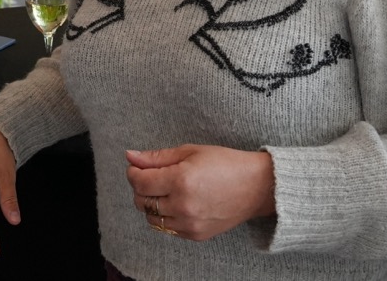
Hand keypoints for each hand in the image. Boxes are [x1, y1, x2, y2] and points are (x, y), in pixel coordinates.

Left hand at [125, 144, 274, 240]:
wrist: (256, 186)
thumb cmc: (225, 163)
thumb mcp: (190, 151)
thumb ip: (157, 157)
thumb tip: (130, 156)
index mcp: (181, 180)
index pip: (139, 182)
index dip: (133, 173)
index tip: (136, 167)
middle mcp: (183, 205)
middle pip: (141, 201)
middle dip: (141, 188)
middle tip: (152, 177)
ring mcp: (190, 223)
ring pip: (152, 218)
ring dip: (151, 204)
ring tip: (166, 191)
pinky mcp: (196, 235)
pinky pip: (168, 229)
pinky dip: (166, 216)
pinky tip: (178, 203)